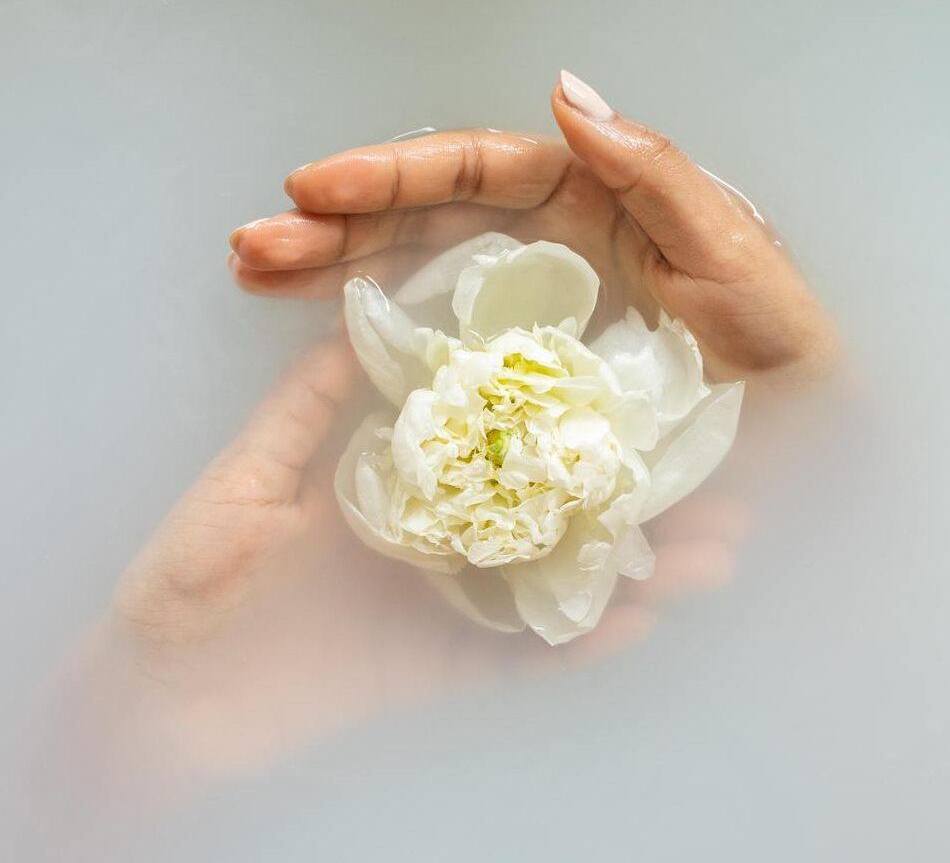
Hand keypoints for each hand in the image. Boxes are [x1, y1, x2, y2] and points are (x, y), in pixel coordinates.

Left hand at [97, 334, 744, 778]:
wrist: (166, 705)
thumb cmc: (190, 580)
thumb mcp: (250, 478)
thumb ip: (309, 408)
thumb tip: (360, 319)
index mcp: (393, 476)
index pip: (490, 433)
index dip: (553, 410)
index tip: (622, 379)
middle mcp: (436, 532)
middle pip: (542, 505)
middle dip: (619, 489)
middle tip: (706, 473)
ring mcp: (446, 602)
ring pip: (551, 577)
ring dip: (626, 566)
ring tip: (708, 552)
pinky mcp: (442, 667)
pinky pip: (518, 657)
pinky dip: (575, 645)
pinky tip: (635, 624)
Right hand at [229, 71, 836, 382]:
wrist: (798, 444)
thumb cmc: (780, 352)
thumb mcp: (731, 255)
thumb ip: (653, 175)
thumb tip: (563, 95)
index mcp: (589, 202)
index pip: (474, 172)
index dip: (393, 175)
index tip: (316, 188)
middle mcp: (548, 247)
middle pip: (425, 221)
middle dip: (336, 226)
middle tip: (254, 247)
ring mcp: (529, 311)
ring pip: (418, 275)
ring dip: (336, 272)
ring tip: (259, 276)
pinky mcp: (523, 375)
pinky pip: (444, 347)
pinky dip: (386, 340)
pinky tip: (322, 337)